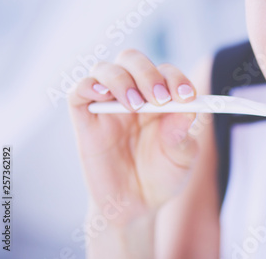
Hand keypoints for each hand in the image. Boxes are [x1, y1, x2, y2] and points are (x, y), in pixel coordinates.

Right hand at [68, 49, 200, 256]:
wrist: (136, 206)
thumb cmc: (162, 176)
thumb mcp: (181, 158)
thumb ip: (182, 134)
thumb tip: (186, 109)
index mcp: (160, 98)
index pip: (165, 72)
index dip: (176, 78)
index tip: (187, 96)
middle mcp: (133, 95)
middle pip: (133, 60)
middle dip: (148, 74)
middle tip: (161, 99)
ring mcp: (107, 105)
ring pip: (106, 69)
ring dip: (122, 80)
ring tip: (135, 105)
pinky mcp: (85, 119)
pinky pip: (79, 90)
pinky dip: (90, 86)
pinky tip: (105, 97)